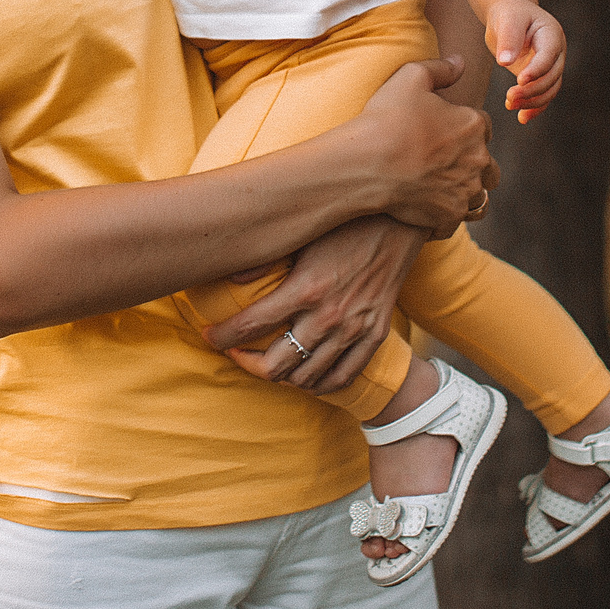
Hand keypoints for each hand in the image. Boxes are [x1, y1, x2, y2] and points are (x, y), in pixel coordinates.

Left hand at [204, 217, 425, 393]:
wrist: (399, 224)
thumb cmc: (345, 224)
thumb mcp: (301, 235)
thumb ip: (264, 259)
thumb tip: (228, 277)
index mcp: (305, 289)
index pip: (250, 325)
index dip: (222, 336)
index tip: (209, 335)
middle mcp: (328, 316)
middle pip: (276, 364)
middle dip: (246, 363)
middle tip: (236, 352)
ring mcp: (353, 330)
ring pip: (306, 377)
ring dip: (280, 376)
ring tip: (267, 361)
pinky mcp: (374, 336)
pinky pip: (343, 377)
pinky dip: (319, 384)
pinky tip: (304, 376)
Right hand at [355, 58, 495, 235]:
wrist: (366, 164)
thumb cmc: (386, 118)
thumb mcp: (410, 77)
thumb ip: (440, 68)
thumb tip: (460, 62)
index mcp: (474, 125)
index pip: (484, 125)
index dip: (465, 126)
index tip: (446, 131)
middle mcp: (478, 159)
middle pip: (488, 163)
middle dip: (473, 162)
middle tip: (444, 162)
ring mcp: (465, 190)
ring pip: (478, 195)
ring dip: (465, 191)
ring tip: (441, 188)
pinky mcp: (449, 215)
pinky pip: (457, 220)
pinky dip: (447, 216)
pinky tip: (430, 209)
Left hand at [487, 0, 563, 121]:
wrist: (511, 17)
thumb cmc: (509, 14)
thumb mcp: (507, 19)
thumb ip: (508, 38)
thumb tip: (505, 62)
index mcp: (551, 34)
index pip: (548, 56)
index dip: (537, 70)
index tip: (519, 80)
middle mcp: (556, 52)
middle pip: (551, 77)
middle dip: (532, 89)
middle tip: (509, 96)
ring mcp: (551, 66)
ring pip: (549, 90)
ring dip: (532, 101)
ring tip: (509, 104)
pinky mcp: (541, 77)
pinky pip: (544, 96)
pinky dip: (535, 108)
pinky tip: (522, 118)